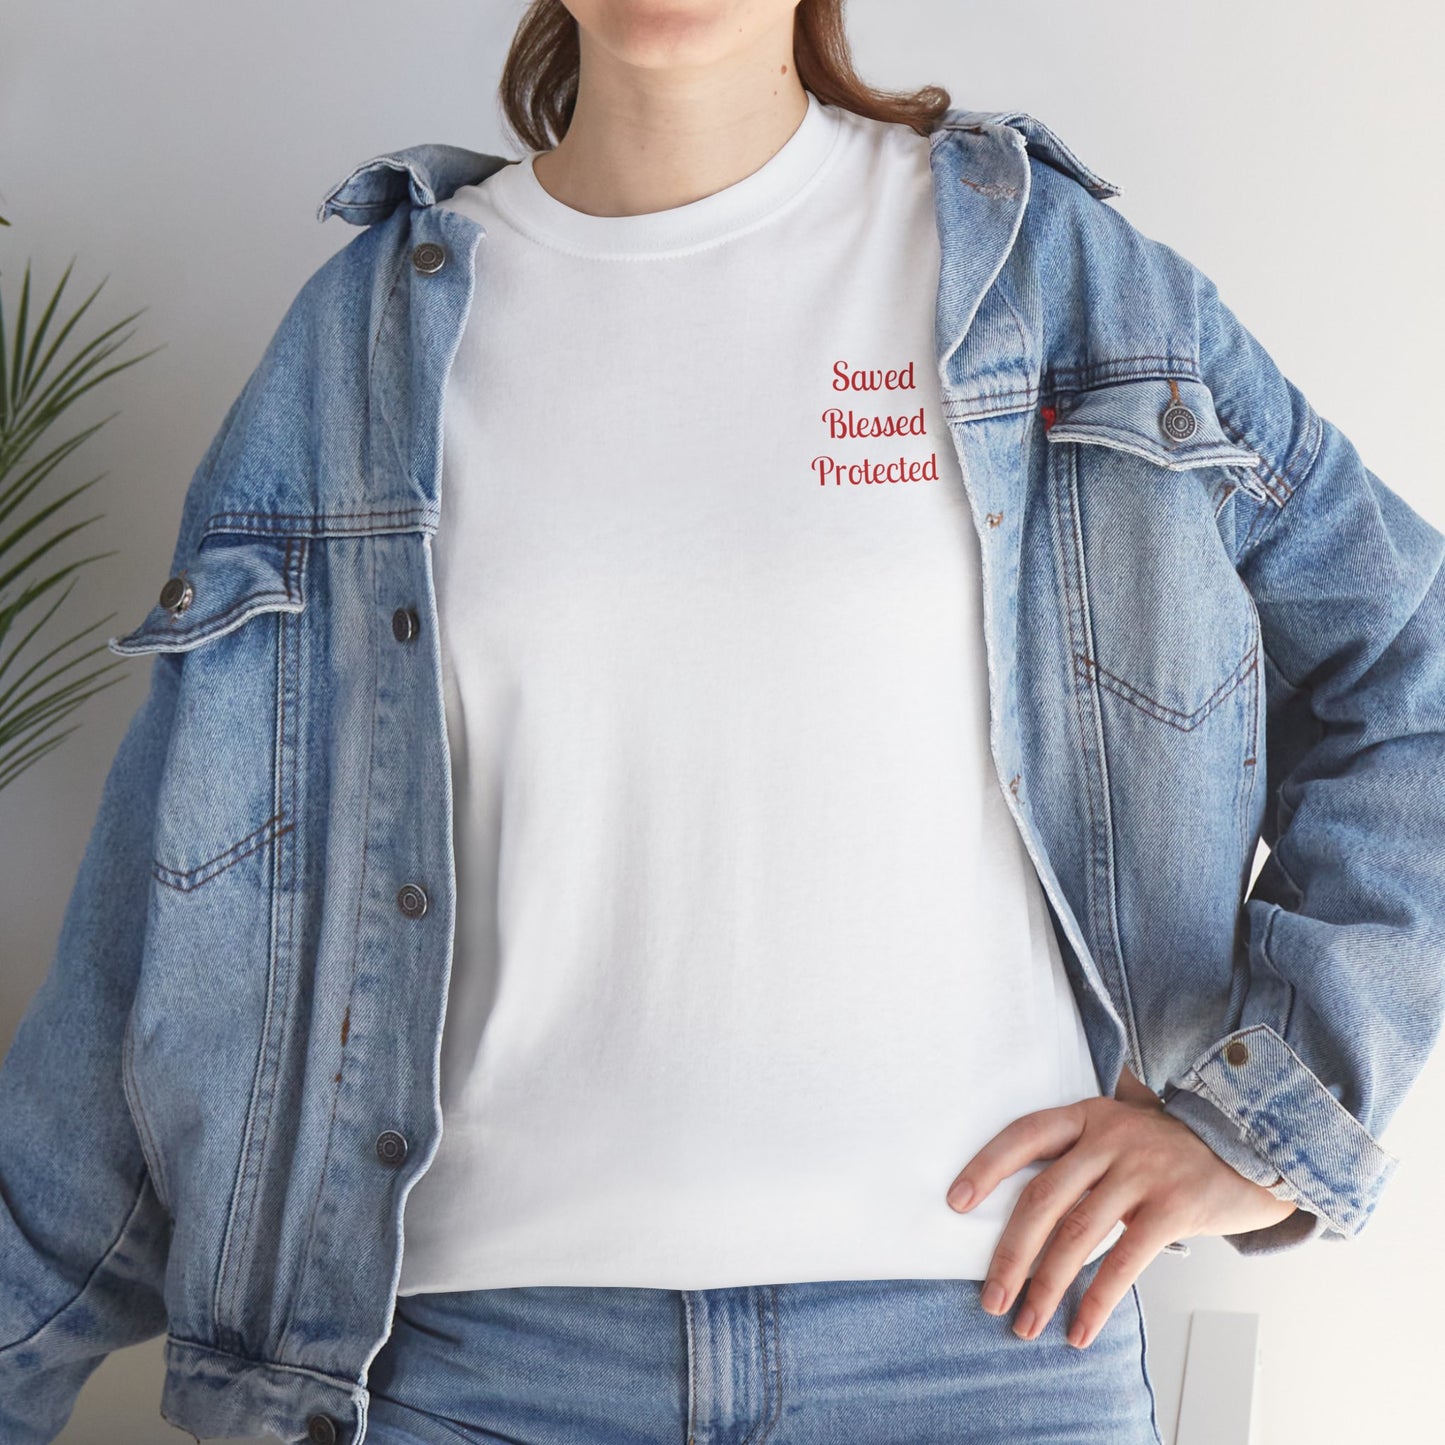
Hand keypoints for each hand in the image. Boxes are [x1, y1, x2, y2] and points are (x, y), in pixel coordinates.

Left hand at [944, 1066, 1297, 1348]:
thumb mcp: (1124, 1131)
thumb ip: (1083, 1154)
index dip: (987, 1167)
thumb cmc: (1176, 1148)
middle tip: (990, 1297)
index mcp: (1089, 1115)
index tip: (956, 1202)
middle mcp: (1110, 1137)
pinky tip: (1079, 1329)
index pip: (1023, 1135)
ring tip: (1026, 1322)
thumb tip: (1026, 1211)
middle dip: (1011, 1254)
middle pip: (1043, 1198)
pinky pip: (1124, 1260)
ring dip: (1046, 1286)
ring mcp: (1142, 1169)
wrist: (1257, 1144)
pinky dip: (1097, 1300)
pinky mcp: (1173, 1205)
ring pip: (1077, 1234)